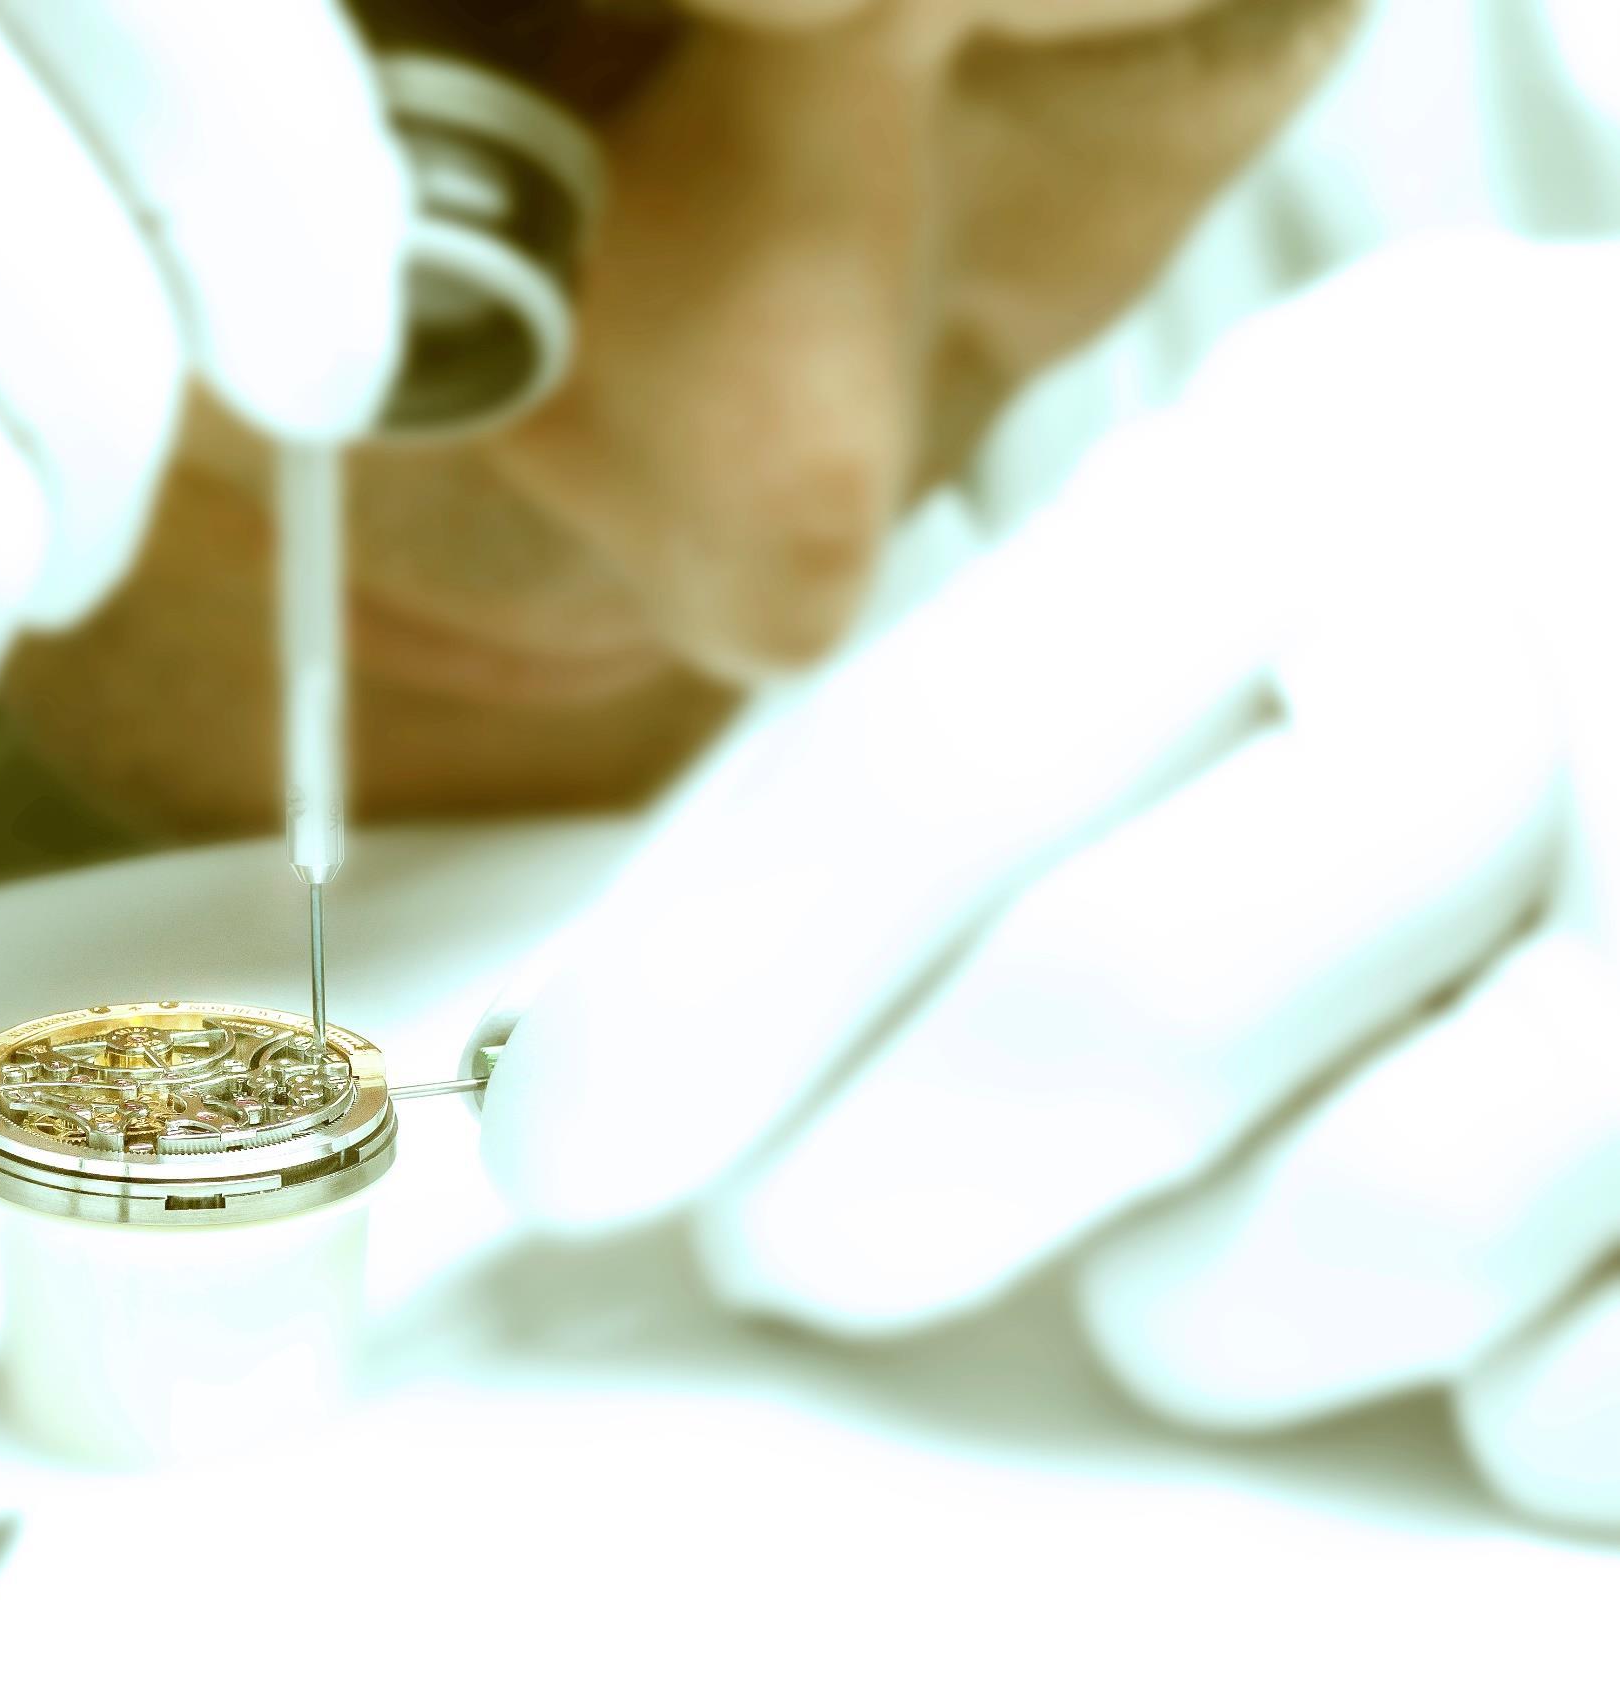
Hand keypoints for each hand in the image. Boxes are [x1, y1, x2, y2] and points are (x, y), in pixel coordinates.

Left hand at [475, 232, 1619, 1525]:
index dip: (701, 997)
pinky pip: (1575, 1388)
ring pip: (1360, 1235)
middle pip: (1117, 1007)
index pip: (926, 767)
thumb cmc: (1489, 547)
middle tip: (793, 1251)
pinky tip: (1420, 1291)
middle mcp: (1536, 646)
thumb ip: (983, 700)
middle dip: (877, 1196)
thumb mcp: (1251, 494)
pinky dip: (1451, 1394)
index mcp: (1325, 465)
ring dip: (1182, 1311)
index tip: (566, 1150)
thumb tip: (659, 992)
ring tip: (1164, 1257)